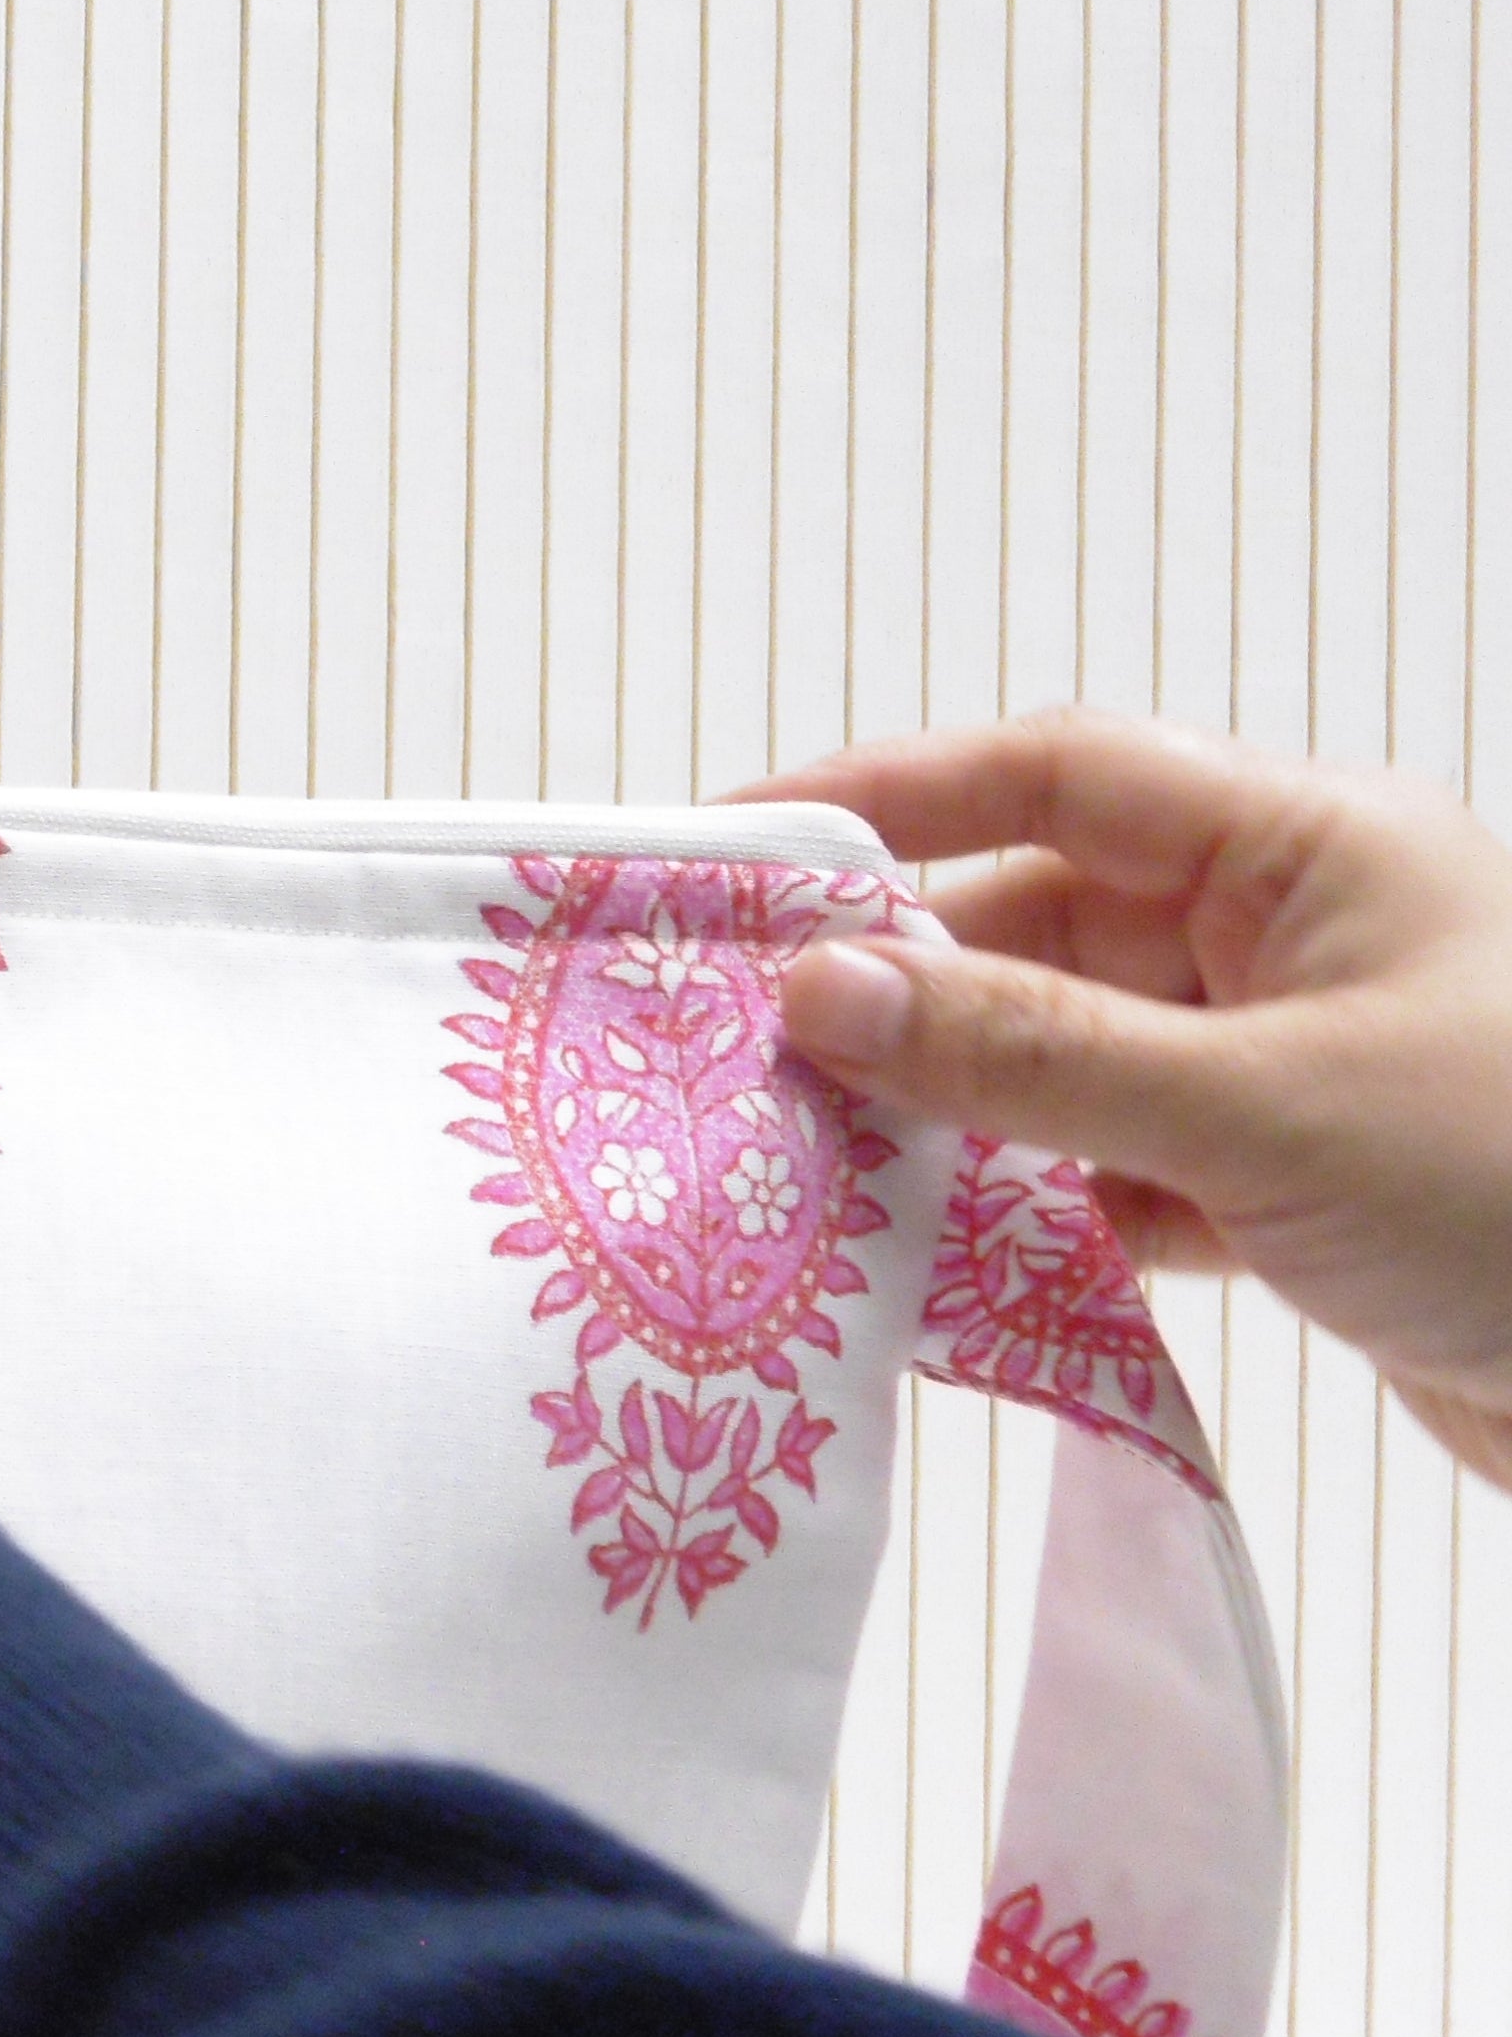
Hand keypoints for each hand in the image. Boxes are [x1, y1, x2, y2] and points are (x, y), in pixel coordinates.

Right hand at [741, 709, 1511, 1485]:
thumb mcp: (1262, 1111)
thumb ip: (1030, 1052)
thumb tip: (818, 988)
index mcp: (1308, 849)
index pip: (1053, 772)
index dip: (882, 795)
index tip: (730, 846)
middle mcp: (1294, 934)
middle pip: (1037, 921)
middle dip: (894, 984)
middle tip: (732, 1050)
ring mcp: (1296, 1062)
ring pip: (1064, 1055)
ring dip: (951, 1110)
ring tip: (806, 1165)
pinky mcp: (1299, 1188)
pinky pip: (1113, 1170)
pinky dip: (1027, 1210)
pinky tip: (939, 1264)